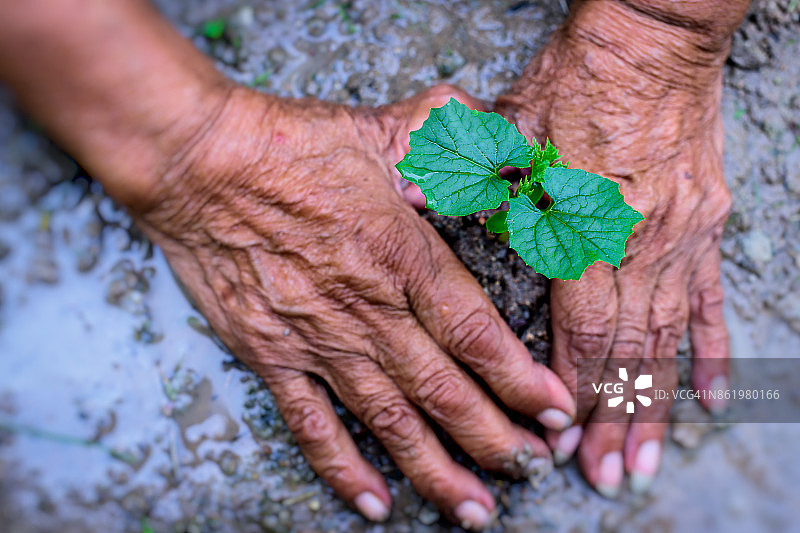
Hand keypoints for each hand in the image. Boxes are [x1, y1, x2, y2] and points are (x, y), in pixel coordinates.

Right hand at [133, 84, 574, 527]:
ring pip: (387, 420)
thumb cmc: (291, 143)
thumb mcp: (383, 126)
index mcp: (401, 255)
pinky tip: (374, 502)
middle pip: (442, 389)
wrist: (197, 162)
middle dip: (494, 438)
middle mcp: (366, 309)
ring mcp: (316, 339)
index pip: (475, 333)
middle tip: (531, 471)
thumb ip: (452, 137)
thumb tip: (505, 148)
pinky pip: (311, 424)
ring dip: (434, 469)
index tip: (555, 411)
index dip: (519, 379)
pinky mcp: (270, 354)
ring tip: (474, 510)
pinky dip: (342, 468)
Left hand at [496, 0, 746, 496]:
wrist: (649, 41)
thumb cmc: (574, 83)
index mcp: (581, 230)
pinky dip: (709, 353)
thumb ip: (468, 176)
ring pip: (667, 342)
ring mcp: (677, 241)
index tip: (556, 438)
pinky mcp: (703, 228)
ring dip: (655, 406)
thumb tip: (413, 198)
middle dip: (610, 420)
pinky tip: (709, 397)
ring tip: (644, 460)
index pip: (578, 333)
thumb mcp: (508, 127)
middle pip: (623, 353)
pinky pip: (709, 302)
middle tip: (602, 477)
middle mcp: (634, 248)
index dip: (568, 391)